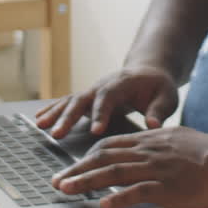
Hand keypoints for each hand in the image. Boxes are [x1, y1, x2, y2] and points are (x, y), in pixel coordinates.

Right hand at [33, 65, 178, 138]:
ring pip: (71, 100)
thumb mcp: (167, 96)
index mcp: (122, 84)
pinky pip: (68, 103)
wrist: (148, 72)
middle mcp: (103, 85)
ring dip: (56, 113)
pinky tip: (39, 120)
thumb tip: (154, 125)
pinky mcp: (88, 98)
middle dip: (69, 117)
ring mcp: (93, 91)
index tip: (96, 131)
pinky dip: (53, 110)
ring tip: (41, 127)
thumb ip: (160, 110)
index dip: (101, 113)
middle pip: (83, 98)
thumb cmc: (158, 87)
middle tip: (57, 134)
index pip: (109, 97)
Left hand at [50, 126, 207, 207]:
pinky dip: (118, 197)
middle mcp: (147, 151)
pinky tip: (103, 204)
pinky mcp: (167, 185)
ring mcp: (156, 168)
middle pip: (104, 157)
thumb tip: (144, 145)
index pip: (109, 145)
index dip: (86, 156)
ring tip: (67, 189)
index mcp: (148, 140)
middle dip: (77, 169)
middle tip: (57, 181)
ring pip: (114, 172)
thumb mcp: (175, 139)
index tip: (71, 166)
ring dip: (87, 181)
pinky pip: (138, 191)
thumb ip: (156, 143)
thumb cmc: (206, 152)